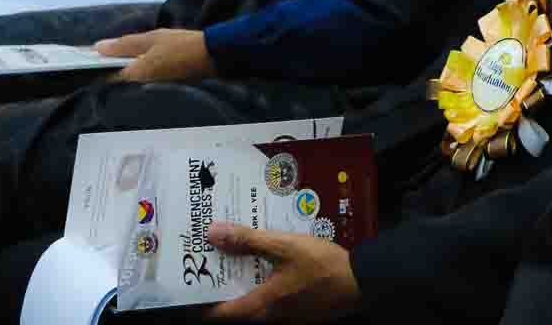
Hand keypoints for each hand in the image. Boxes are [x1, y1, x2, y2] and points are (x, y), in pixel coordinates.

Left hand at [95, 29, 216, 83]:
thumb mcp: (152, 38)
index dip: (95, 69)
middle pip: (117, 81)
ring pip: (129, 82)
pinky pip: (140, 82)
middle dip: (108, 70)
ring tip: (116, 57)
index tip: (86, 60)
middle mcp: (142, 88)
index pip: (106, 78)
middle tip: (100, 56)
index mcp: (137, 75)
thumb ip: (124, 45)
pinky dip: (135, 72)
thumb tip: (98, 48)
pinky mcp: (161, 88)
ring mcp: (151, 90)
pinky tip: (136, 61)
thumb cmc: (183, 45)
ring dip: (121, 71)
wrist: (213, 56)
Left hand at [200, 226, 360, 321]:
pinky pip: (271, 300)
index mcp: (260, 305)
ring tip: (235, 258)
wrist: (362, 281)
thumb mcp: (283, 246)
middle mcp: (269, 317)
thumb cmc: (322, 265)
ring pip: (254, 303)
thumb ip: (248, 240)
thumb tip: (212, 234)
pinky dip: (261, 284)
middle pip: (235, 307)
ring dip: (242, 284)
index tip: (189, 283)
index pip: (219, 313)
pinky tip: (266, 264)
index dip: (200, 301)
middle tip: (210, 262)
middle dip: (221, 285)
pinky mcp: (298, 311)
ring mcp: (285, 317)